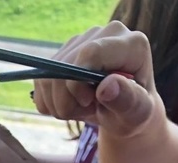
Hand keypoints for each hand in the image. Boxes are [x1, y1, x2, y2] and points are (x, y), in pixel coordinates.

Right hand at [33, 21, 163, 138]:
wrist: (122, 112)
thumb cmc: (134, 112)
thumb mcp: (138, 112)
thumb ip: (128, 99)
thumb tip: (107, 86)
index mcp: (130, 44)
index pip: (89, 53)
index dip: (79, 82)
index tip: (89, 102)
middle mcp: (104, 34)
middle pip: (63, 66)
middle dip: (67, 99)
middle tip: (87, 109)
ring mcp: (80, 42)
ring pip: (47, 76)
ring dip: (58, 104)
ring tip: (82, 107)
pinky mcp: (62, 53)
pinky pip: (40, 81)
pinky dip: (49, 102)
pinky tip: (70, 103)